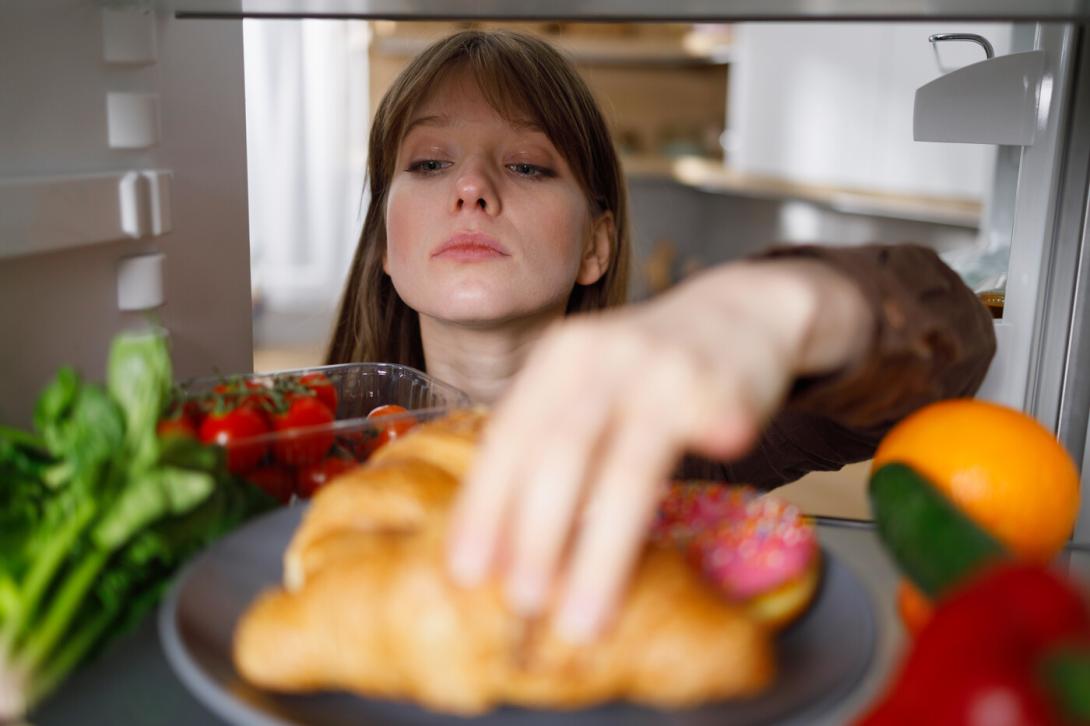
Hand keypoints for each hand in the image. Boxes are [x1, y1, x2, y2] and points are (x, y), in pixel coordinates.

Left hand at [445, 258, 871, 641]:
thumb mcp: (588, 384)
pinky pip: (709, 437)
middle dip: (535, 535)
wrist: (739, 309)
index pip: (509, 437)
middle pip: (559, 453)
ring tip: (583, 618)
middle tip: (522, 603)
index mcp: (558, 360)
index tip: (467, 570)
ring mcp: (664, 369)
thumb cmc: (647, 369)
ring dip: (601, 551)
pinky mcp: (722, 385)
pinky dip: (704, 466)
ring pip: (628, 469)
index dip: (485, 505)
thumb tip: (505, 546)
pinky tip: (692, 525)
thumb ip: (551, 440)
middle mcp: (603, 356)